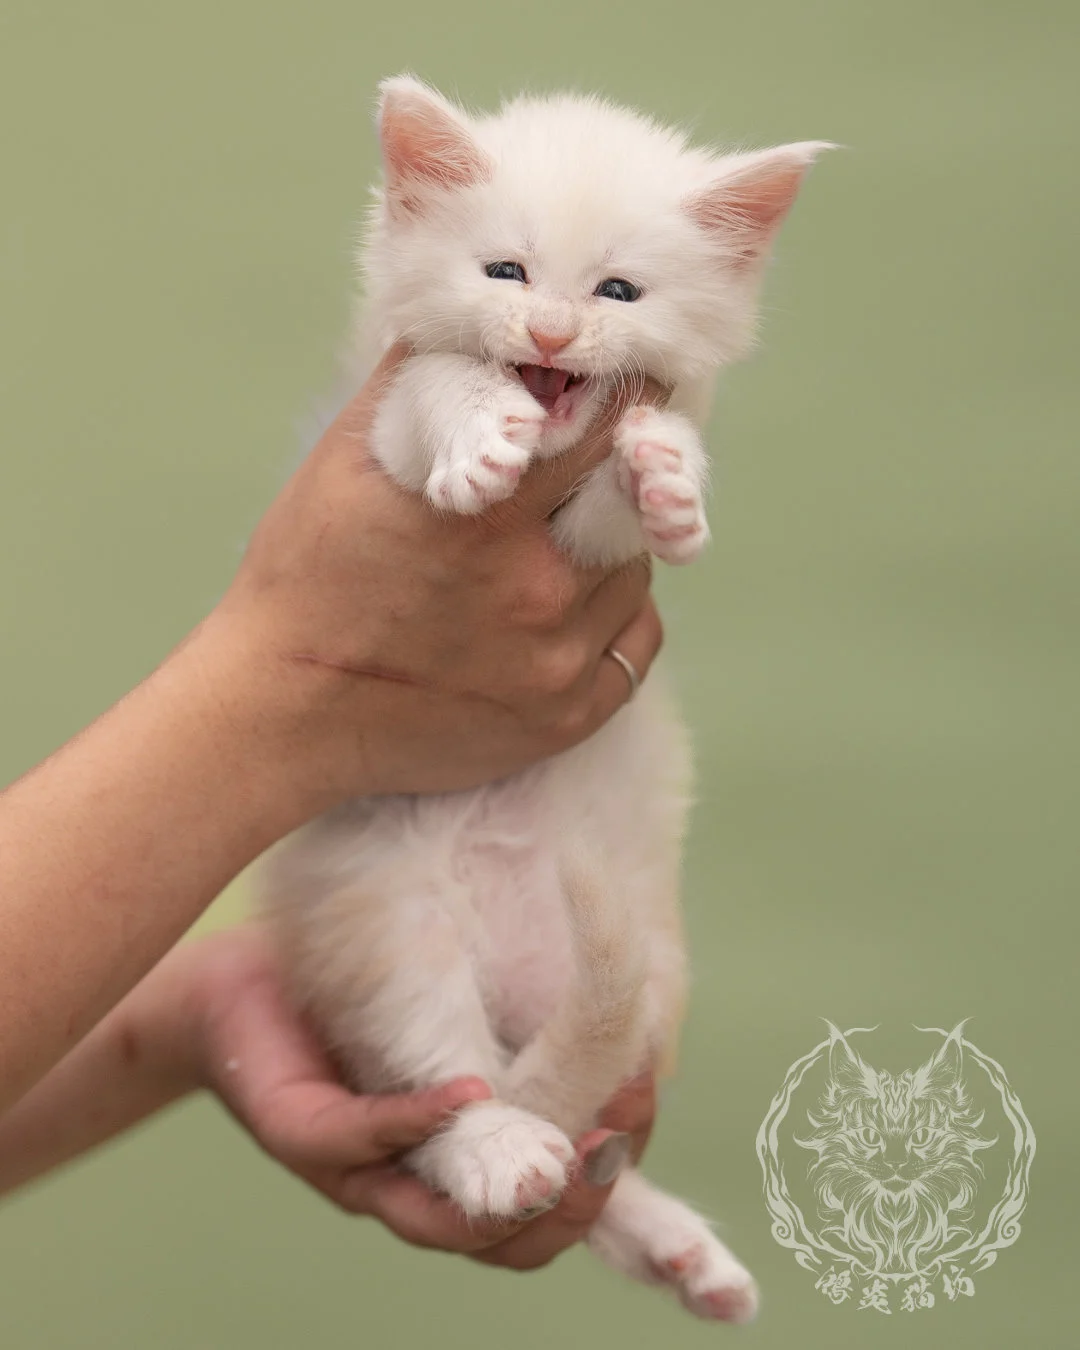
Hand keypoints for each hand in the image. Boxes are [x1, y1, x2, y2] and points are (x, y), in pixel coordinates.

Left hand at [194, 928, 653, 1267]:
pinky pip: (364, 1144)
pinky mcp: (304, 1134)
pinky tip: (471, 1088)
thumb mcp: (490, 1005)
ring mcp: (364, 1175)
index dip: (664, 1263)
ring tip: (567, 1146)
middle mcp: (433, 1189)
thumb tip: (657, 1013)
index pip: (592, 1228)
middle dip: (584, 1209)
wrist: (250, 978)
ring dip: (514, 1188)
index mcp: (490, 1164)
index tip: (735, 1302)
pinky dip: (421, 1123)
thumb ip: (564, 1028)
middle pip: (523, 1245)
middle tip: (622, 1133)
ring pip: (446, 1224)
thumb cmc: (373, 993)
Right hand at [199, 348, 665, 804]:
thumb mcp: (348, 461)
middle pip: (632, 498)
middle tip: (604, 459)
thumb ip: (423, 382)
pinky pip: (636, 642)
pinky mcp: (568, 716)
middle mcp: (537, 589)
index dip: (617, 400)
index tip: (618, 389)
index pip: (603, 426)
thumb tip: (476, 323)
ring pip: (634, 569)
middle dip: (623, 469)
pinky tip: (574, 601)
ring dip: (610, 544)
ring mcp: (558, 661)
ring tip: (558, 541)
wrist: (284, 715)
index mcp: (487, 514)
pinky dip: (617, 613)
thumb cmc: (305, 582)